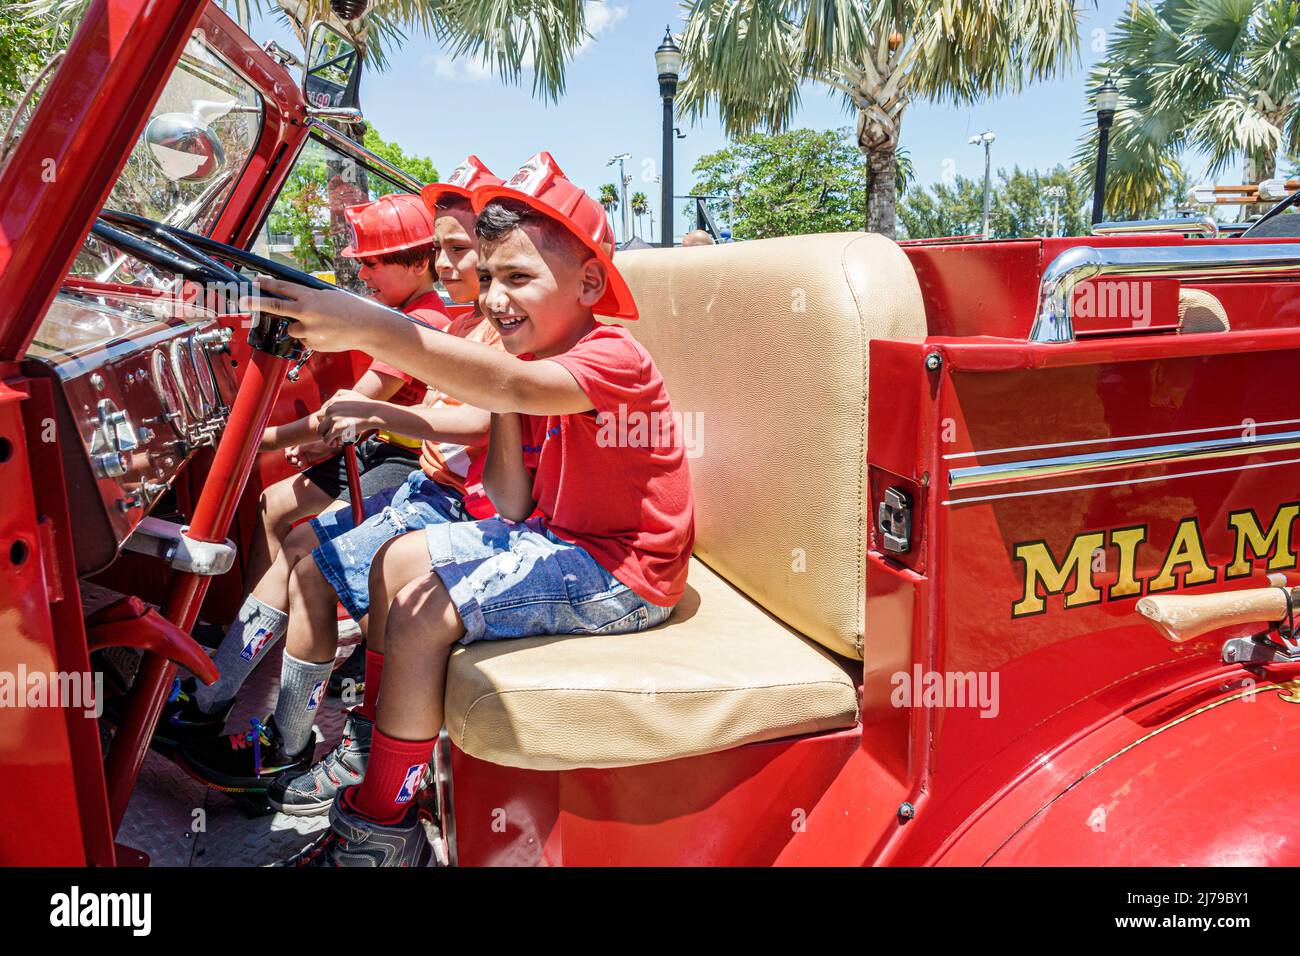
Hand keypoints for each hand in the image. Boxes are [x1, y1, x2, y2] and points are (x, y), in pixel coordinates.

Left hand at [239, 276, 401, 352]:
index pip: (282, 288)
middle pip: (275, 306)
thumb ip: (310, 298)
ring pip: (292, 329)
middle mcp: (307, 312)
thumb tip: (294, 300)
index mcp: (310, 296)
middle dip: (256, 302)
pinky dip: (311, 337)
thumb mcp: (329, 296)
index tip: (254, 281)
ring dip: (300, 327)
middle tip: (242, 300)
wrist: (367, 327)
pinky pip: (304, 340)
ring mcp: (309, 329)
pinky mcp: (313, 343)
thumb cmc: (351, 309)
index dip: (267, 284)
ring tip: (320, 325)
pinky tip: (326, 333)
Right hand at [284, 439, 331, 469]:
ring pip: (292, 461)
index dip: (287, 453)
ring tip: (299, 464)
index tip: (290, 456)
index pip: (287, 449)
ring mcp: (300, 455)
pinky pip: (298, 465)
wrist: (327, 447)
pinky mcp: (304, 460)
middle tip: (296, 461)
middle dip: (290, 460)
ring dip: (294, 464)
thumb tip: (291, 454)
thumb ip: (300, 448)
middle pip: (288, 456)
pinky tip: (301, 466)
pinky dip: (298, 466)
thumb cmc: (318, 443)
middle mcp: (297, 449)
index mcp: (296, 443)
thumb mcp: (309, 445)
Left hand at [317, 389, 378, 448]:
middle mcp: (330, 409)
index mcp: (333, 401)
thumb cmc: (366, 404)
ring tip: (334, 440)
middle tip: (333, 433)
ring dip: (326, 436)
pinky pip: (326, 439)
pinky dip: (329, 442)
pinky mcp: (337, 429)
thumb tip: (333, 399)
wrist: (374, 412)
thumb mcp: (351, 393)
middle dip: (325, 428)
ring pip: (321, 431)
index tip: (334, 425)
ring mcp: (333, 419)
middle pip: (319, 421)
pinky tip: (336, 443)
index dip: (327, 419)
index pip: (322, 412)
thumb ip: (339, 394)